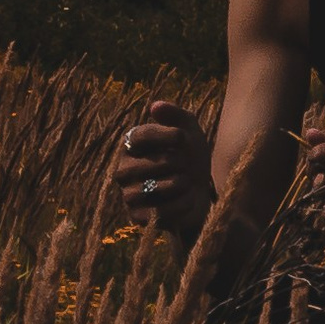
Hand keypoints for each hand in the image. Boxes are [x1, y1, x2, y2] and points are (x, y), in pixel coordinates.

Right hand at [117, 97, 216, 239]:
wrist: (200, 192)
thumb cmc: (191, 156)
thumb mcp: (190, 130)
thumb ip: (175, 114)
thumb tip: (155, 106)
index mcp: (131, 145)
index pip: (139, 136)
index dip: (165, 136)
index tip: (184, 138)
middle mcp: (124, 169)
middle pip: (145, 164)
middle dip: (174, 163)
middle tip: (187, 164)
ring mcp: (128, 194)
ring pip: (150, 189)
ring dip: (176, 183)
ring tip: (187, 180)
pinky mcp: (137, 217)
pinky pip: (157, 213)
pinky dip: (179, 204)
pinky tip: (189, 198)